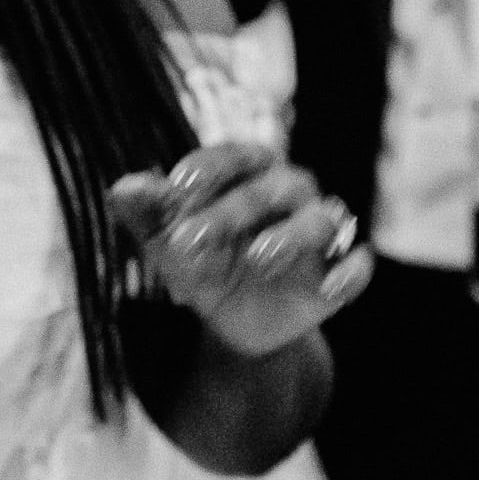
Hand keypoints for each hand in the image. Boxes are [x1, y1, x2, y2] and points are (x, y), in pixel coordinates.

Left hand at [108, 143, 372, 357]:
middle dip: (232, 210)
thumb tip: (120, 187)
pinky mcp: (340, 274)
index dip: (208, 167)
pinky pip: (358, 264)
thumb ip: (146, 213)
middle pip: (273, 186)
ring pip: (322, 217)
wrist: (232, 323)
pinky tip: (329, 288)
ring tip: (257, 259)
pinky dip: (350, 272)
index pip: (235, 156)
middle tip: (190, 238)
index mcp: (248, 174)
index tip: (175, 186)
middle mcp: (290, 193)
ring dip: (291, 235)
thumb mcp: (166, 242)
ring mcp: (320, 233)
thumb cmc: (199, 260)